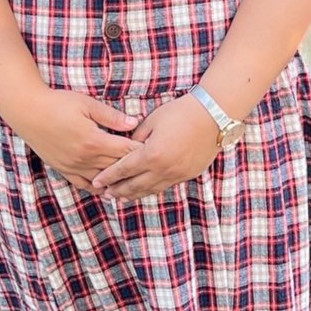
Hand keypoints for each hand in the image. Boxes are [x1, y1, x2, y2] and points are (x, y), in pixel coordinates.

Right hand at [11, 88, 139, 191]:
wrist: (28, 111)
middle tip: (150, 167)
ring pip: (102, 180)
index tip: (154, 150)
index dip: (141, 151)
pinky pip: (83, 185)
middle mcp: (84, 158)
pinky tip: (108, 190)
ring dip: (117, 180)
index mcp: (94, 141)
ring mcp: (73, 166)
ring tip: (133, 182)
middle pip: (117, 168)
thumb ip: (112, 117)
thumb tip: (134, 122)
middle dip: (133, 167)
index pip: (125, 151)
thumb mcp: (87, 104)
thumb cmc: (58, 103)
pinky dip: (97, 188)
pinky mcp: (63, 169)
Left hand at [91, 94, 219, 201]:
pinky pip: (164, 186)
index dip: (108, 177)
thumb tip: (126, 149)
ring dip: (133, 195)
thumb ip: (136, 138)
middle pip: (134, 186)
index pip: (123, 170)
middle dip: (117, 191)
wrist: (213, 116)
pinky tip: (144, 190)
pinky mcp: (188, 175)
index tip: (96, 181)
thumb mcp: (152, 121)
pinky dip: (151, 190)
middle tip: (105, 194)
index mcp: (151, 154)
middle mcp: (163, 169)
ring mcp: (176, 175)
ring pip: (150, 190)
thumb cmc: (181, 113)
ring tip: (121, 197)